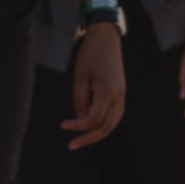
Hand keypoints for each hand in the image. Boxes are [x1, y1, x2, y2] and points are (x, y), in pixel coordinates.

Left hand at [65, 25, 126, 148]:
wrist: (106, 38)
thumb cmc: (90, 55)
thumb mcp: (79, 77)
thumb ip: (79, 99)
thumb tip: (80, 117)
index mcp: (108, 91)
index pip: (93, 119)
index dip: (77, 126)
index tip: (62, 125)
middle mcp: (119, 95)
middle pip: (106, 126)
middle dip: (89, 138)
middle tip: (71, 145)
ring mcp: (122, 93)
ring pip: (113, 122)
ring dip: (98, 133)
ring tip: (82, 140)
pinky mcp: (121, 91)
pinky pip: (116, 114)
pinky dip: (105, 124)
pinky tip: (93, 127)